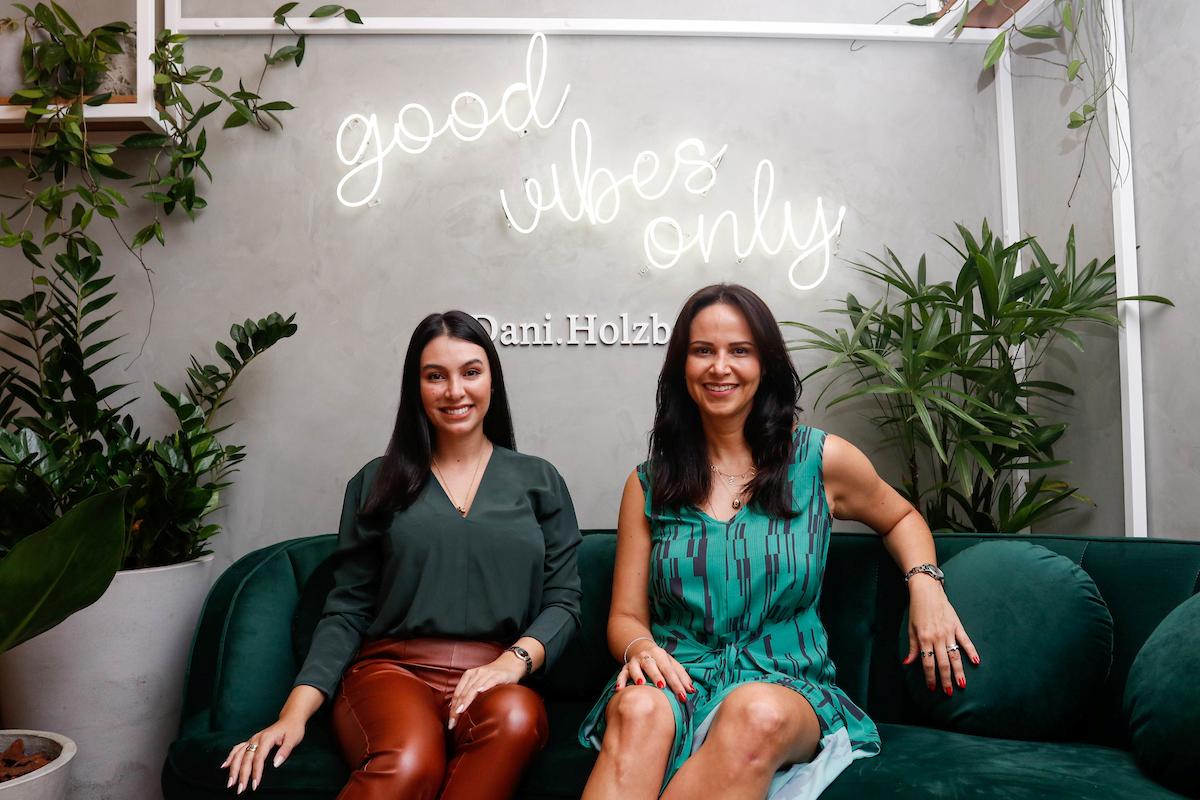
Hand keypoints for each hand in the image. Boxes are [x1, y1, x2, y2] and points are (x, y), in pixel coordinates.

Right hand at [220, 716, 304, 793]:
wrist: (290, 718)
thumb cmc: (293, 729)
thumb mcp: (294, 739)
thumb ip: (285, 751)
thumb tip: (275, 764)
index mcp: (267, 738)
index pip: (259, 758)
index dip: (256, 772)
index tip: (255, 785)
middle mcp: (256, 738)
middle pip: (246, 758)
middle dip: (242, 775)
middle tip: (240, 790)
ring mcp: (252, 739)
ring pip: (238, 754)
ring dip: (233, 769)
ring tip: (230, 783)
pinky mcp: (251, 741)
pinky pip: (237, 748)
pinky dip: (230, 757)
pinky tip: (224, 766)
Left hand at [447, 653, 525, 729]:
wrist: (511, 663)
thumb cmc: (494, 676)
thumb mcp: (479, 681)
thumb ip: (469, 692)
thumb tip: (457, 708)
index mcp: (469, 675)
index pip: (457, 693)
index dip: (452, 707)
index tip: (450, 721)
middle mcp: (476, 674)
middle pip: (463, 692)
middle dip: (457, 708)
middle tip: (453, 722)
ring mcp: (487, 674)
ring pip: (473, 688)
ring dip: (466, 700)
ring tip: (460, 711)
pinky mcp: (498, 675)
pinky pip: (490, 681)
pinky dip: (484, 686)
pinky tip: (480, 692)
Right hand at [616, 641, 695, 702]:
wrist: (640, 648)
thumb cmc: (660, 661)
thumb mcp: (672, 664)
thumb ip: (682, 676)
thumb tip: (691, 690)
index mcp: (660, 655)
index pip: (669, 670)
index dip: (677, 683)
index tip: (683, 696)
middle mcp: (646, 656)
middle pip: (651, 665)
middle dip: (656, 676)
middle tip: (662, 686)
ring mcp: (635, 661)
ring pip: (635, 667)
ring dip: (637, 675)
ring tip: (640, 683)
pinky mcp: (625, 667)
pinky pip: (621, 674)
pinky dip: (620, 681)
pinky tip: (619, 689)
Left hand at [902, 577, 979, 695]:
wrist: (927, 590)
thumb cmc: (917, 610)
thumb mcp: (911, 628)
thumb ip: (912, 647)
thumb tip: (907, 663)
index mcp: (924, 638)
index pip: (928, 662)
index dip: (930, 677)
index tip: (933, 688)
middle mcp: (937, 637)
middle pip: (943, 662)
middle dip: (946, 679)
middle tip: (948, 692)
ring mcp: (949, 632)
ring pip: (955, 655)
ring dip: (959, 671)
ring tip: (962, 684)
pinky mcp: (957, 626)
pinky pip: (966, 641)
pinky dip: (971, 651)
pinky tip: (976, 662)